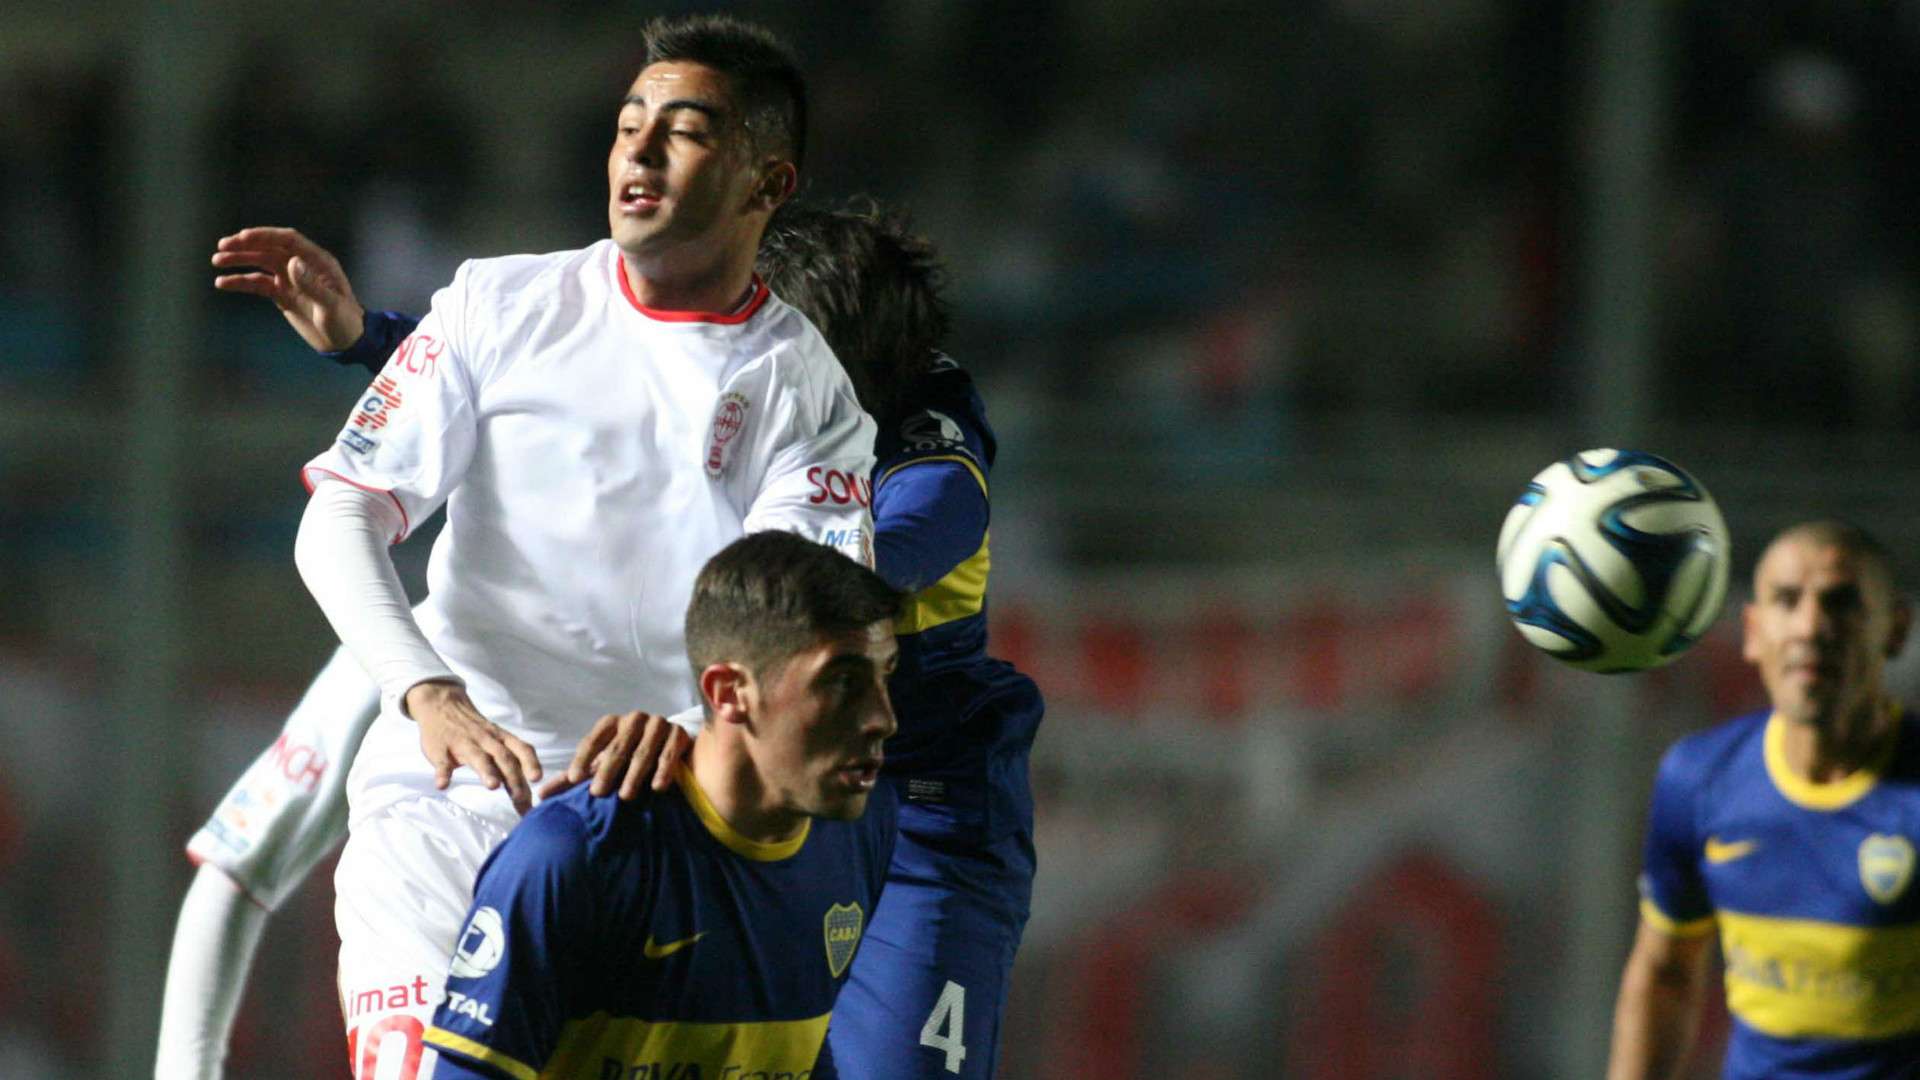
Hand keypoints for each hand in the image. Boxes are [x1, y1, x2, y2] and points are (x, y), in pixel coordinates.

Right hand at [211, 226, 365, 351]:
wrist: (346, 343)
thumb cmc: (345, 322)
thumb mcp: (331, 305)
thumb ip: (311, 285)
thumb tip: (292, 262)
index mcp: (318, 261)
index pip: (288, 240)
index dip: (265, 235)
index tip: (242, 237)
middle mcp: (302, 266)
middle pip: (270, 248)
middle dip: (246, 246)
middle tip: (222, 246)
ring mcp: (290, 280)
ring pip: (260, 264)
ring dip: (239, 261)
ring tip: (217, 261)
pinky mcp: (282, 294)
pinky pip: (258, 284)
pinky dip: (241, 282)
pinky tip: (223, 283)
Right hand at [404, 680, 542, 812]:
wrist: (442, 705)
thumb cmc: (476, 731)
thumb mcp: (497, 740)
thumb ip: (510, 763)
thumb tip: (527, 795)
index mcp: (501, 739)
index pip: (522, 750)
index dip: (531, 764)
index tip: (539, 781)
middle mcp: (486, 740)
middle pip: (504, 758)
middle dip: (514, 778)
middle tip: (521, 799)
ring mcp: (463, 744)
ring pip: (477, 757)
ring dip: (486, 771)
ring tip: (493, 786)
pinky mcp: (440, 749)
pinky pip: (442, 761)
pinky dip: (443, 773)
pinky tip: (442, 786)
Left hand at [537, 711, 691, 801]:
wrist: (668, 746)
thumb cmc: (627, 759)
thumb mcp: (600, 766)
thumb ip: (572, 780)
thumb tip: (540, 796)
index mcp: (611, 723)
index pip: (593, 739)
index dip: (583, 758)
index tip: (575, 779)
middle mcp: (634, 719)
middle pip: (618, 746)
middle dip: (607, 771)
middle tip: (598, 792)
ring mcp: (658, 724)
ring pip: (643, 750)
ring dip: (634, 774)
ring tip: (626, 796)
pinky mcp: (679, 733)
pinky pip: (670, 753)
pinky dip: (663, 770)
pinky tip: (657, 787)